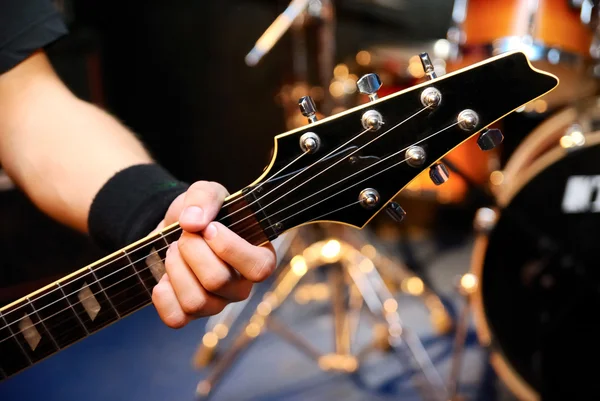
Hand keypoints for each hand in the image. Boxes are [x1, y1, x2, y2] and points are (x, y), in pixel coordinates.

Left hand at [151, 181, 276, 327]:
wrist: (174, 228)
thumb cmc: (201, 213)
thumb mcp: (206, 192)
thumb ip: (204, 198)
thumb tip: (193, 222)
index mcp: (259, 257)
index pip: (259, 269)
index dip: (229, 248)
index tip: (210, 228)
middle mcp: (242, 286)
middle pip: (218, 282)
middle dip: (192, 251)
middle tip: (185, 235)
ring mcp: (217, 304)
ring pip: (195, 301)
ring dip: (175, 268)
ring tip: (174, 250)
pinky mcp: (190, 315)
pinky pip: (176, 319)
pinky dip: (163, 295)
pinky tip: (164, 277)